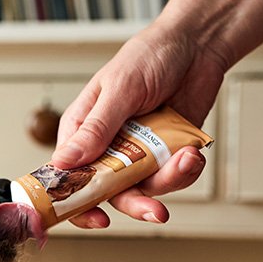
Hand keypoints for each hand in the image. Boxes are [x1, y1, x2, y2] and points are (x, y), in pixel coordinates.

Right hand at [51, 21, 226, 227]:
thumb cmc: (150, 55)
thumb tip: (64, 162)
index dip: (75, 201)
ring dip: (168, 182)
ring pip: (144, 189)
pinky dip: (185, 170)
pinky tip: (192, 152)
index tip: (94, 217)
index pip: (67, 176)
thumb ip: (95, 129)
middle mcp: (107, 148)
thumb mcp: (119, 89)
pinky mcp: (166, 154)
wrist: (198, 44)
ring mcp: (137, 153)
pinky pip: (171, 178)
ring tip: (186, 160)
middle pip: (107, 192)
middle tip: (155, 211)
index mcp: (82, 131)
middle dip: (133, 204)